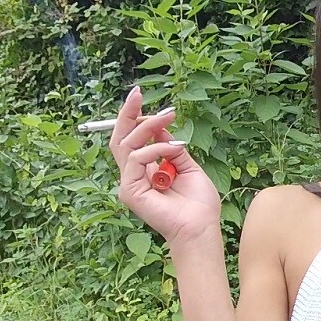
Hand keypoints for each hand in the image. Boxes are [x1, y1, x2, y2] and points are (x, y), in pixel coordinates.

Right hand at [108, 86, 220, 244]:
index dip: (135, 118)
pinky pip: (136, 159)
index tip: (144, 98)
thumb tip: (160, 127)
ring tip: (168, 116)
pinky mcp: (130, 190)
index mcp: (146, 171)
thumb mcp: (188, 166)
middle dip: (127, 113)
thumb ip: (172, 148)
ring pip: (127, 144)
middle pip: (120, 138)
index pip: (132, 140)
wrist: (200, 227)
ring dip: (148, 125)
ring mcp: (129, 183)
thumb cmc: (198, 204)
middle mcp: (134, 175)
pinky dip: (155, 148)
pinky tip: (172, 149)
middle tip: (137, 93)